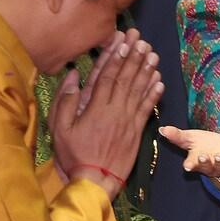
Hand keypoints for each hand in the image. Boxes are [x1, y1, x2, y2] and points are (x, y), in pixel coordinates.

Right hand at [50, 29, 163, 198]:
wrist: (95, 181)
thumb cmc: (74, 155)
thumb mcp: (59, 129)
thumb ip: (65, 101)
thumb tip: (73, 76)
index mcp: (94, 108)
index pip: (106, 77)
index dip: (115, 57)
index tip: (122, 41)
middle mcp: (114, 110)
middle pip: (125, 79)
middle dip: (133, 57)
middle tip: (141, 39)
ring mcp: (127, 121)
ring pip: (139, 90)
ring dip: (146, 70)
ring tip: (153, 53)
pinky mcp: (137, 131)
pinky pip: (147, 109)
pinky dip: (154, 94)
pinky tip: (159, 81)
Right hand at [158, 126, 219, 178]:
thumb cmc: (207, 146)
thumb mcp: (192, 139)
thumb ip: (178, 136)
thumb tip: (162, 129)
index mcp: (197, 161)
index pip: (192, 164)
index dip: (190, 165)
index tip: (188, 166)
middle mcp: (210, 166)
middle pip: (206, 166)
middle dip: (204, 162)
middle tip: (202, 157)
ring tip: (219, 156)